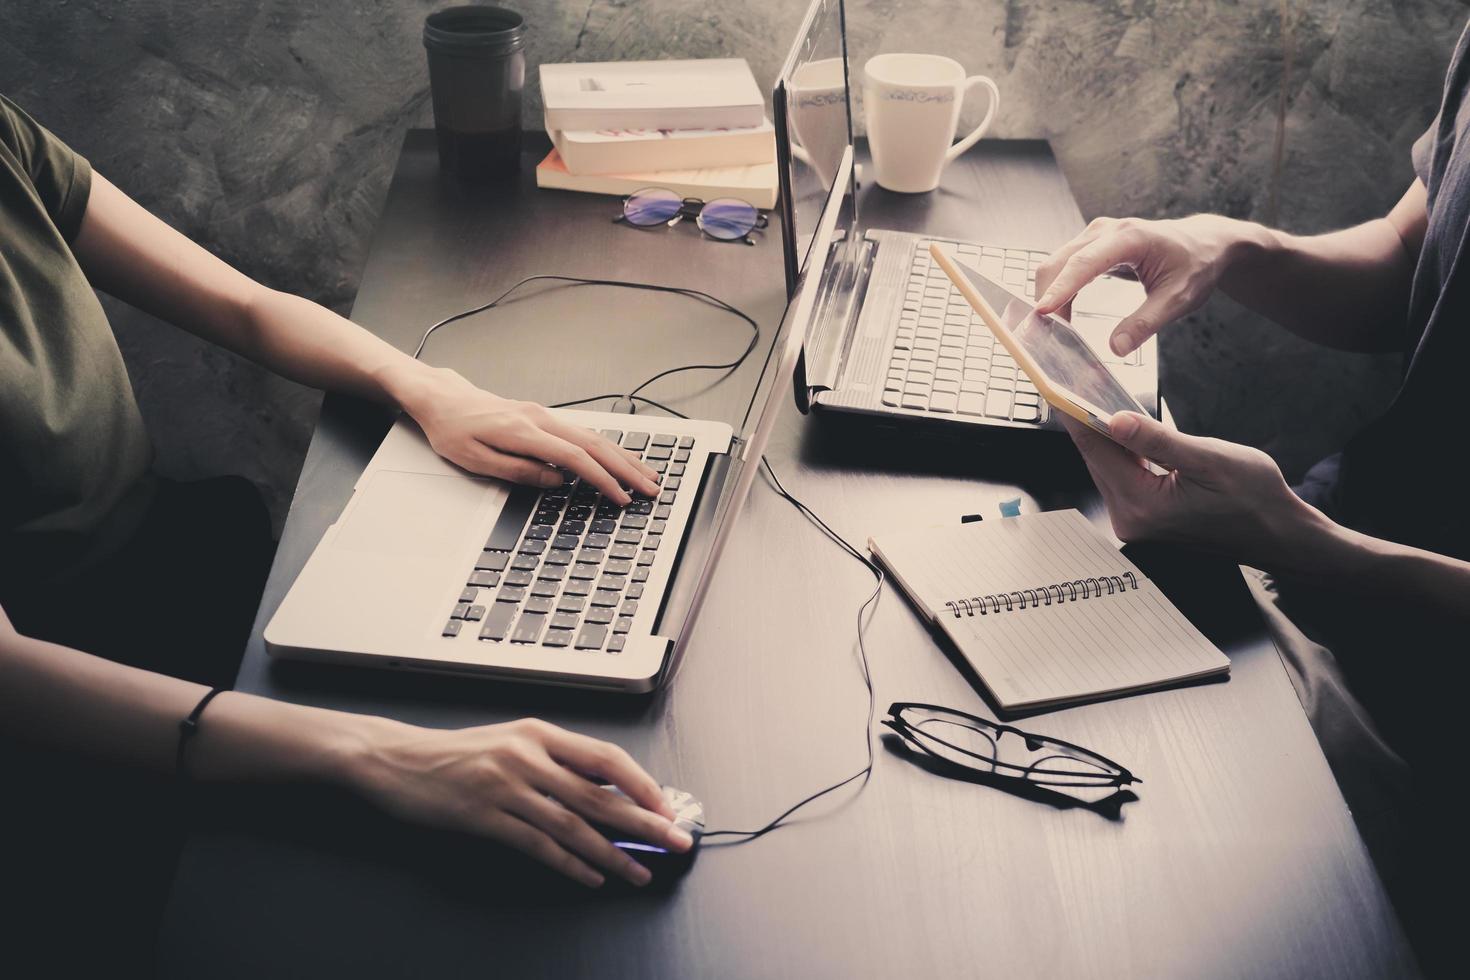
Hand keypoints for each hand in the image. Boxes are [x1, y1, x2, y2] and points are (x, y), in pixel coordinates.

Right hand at [347, 717, 690, 886]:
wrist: (397, 759)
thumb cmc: (457, 754)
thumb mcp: (511, 742)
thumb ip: (554, 762)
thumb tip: (605, 792)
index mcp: (539, 732)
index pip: (604, 757)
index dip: (640, 783)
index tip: (665, 805)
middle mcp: (527, 755)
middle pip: (598, 795)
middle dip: (642, 822)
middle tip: (674, 840)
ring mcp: (506, 786)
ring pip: (573, 825)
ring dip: (612, 853)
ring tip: (639, 872)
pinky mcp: (484, 816)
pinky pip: (538, 845)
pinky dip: (569, 865)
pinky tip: (592, 878)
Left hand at [396, 366, 658, 503]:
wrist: (442, 399)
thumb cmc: (452, 430)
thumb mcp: (475, 459)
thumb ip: (518, 470)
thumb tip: (556, 480)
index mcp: (524, 430)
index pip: (575, 458)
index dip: (602, 480)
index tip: (621, 498)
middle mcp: (541, 418)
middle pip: (595, 445)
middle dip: (627, 469)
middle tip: (651, 489)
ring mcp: (545, 415)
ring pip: (595, 436)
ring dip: (624, 457)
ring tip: (648, 475)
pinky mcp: (545, 417)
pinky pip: (584, 432)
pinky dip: (608, 448)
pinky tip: (621, 457)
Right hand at [1034, 215, 1247, 355]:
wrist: (1203, 244)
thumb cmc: (1195, 265)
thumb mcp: (1178, 299)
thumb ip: (1146, 323)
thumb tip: (1117, 348)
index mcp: (1130, 237)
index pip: (1084, 263)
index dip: (1060, 289)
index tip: (1042, 312)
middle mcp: (1107, 231)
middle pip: (1060, 262)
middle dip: (1048, 297)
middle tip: (1043, 335)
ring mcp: (1096, 235)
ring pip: (1057, 264)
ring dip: (1050, 296)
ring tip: (1051, 329)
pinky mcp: (1092, 246)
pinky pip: (1065, 267)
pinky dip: (1058, 291)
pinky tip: (1060, 315)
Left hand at [1060, 411, 1335, 572]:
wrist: (1280, 535)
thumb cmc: (1257, 498)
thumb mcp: (1210, 459)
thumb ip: (1159, 439)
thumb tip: (1115, 420)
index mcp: (1143, 505)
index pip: (1096, 450)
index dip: (1076, 413)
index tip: (1059, 386)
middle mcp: (1131, 519)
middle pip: (1097, 459)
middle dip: (1088, 420)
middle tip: (1078, 381)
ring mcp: (1136, 523)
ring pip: (1109, 468)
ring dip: (1104, 436)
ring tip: (1095, 397)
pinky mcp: (1145, 520)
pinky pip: (1123, 478)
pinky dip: (1121, 453)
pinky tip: (1121, 430)